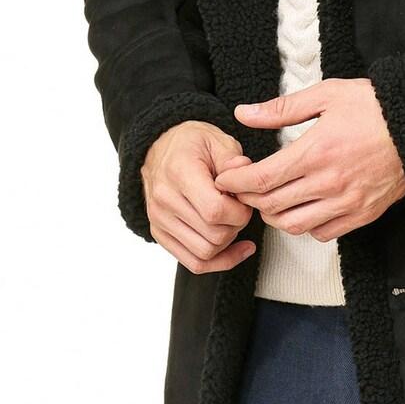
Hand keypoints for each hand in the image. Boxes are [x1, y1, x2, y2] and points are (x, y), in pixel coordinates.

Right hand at [141, 121, 255, 273]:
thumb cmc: (192, 144)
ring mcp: (159, 220)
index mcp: (179, 173)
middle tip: (240, 208)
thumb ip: (233, 159)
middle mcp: (164, 200)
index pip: (215, 210)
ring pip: (205, 253)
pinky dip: (220, 261)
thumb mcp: (217, 140)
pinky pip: (194, 263)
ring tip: (233, 221)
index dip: (240, 211)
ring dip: (228, 242)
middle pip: (213, 235)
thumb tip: (246, 172)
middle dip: (237, 225)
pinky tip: (237, 248)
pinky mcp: (160, 234)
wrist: (160, 149)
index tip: (244, 200)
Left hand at [213, 78, 404, 241]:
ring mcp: (346, 203)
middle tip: (243, 187)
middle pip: (271, 205)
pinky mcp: (362, 215)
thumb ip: (282, 109)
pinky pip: (322, 233)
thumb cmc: (375, 108)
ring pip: (293, 225)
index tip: (225, 178)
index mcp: (316, 152)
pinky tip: (304, 207)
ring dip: (274, 215)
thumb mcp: (327, 95)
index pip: (261, 178)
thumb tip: (244, 113)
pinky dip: (305, 225)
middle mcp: (328, 183)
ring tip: (270, 199)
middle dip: (248, 198)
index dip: (235, 182)